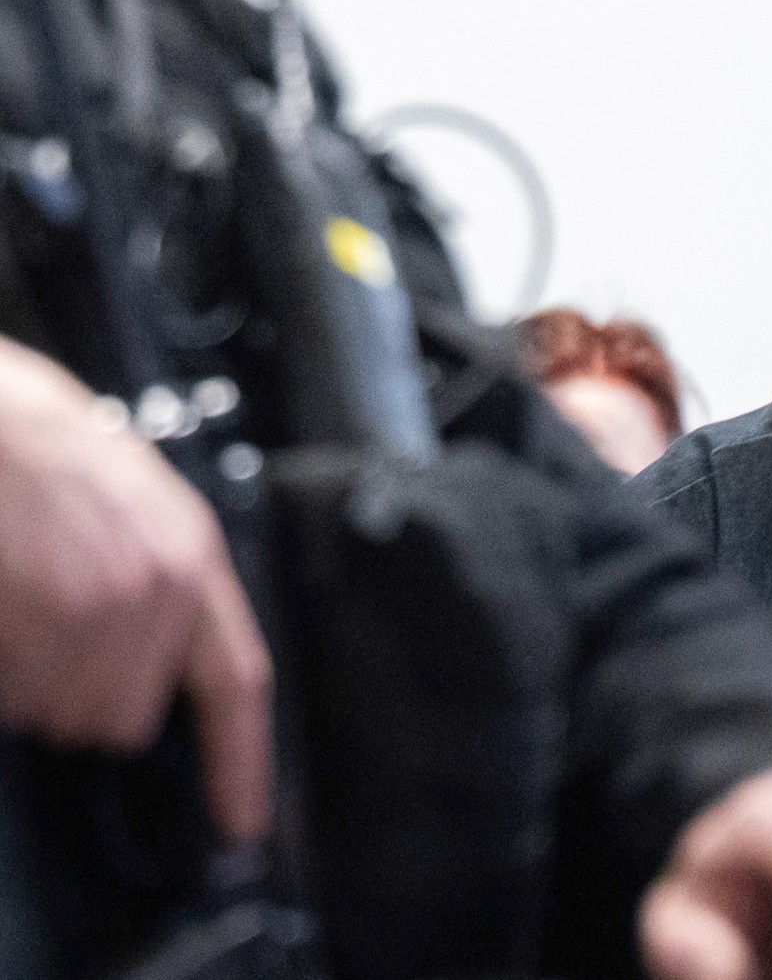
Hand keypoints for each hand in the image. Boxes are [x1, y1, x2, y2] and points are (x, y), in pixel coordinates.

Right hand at [0, 337, 272, 839]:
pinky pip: (18, 696)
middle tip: (55, 631)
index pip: (238, 684)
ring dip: (37, 685)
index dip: (242, 763)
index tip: (241, 821)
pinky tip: (4, 611)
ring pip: (66, 712)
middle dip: (88, 697)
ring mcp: (95, 606)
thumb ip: (166, 592)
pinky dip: (6, 675)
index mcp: (194, 561)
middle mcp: (159, 590)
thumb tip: (154, 682)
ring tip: (22, 611)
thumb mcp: (140, 509)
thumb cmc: (51, 454)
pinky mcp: (36, 618)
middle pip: (128, 719)